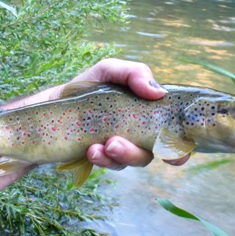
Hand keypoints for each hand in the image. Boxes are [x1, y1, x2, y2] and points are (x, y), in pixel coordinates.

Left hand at [72, 59, 190, 169]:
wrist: (54, 102)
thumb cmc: (89, 86)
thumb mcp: (110, 71)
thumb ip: (135, 73)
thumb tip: (158, 92)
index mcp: (148, 114)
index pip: (172, 135)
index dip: (180, 148)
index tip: (176, 155)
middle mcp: (139, 135)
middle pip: (151, 153)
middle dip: (136, 153)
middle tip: (115, 143)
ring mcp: (121, 149)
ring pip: (130, 161)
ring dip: (119, 156)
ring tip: (101, 146)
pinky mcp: (102, 158)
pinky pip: (109, 165)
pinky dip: (101, 159)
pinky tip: (91, 150)